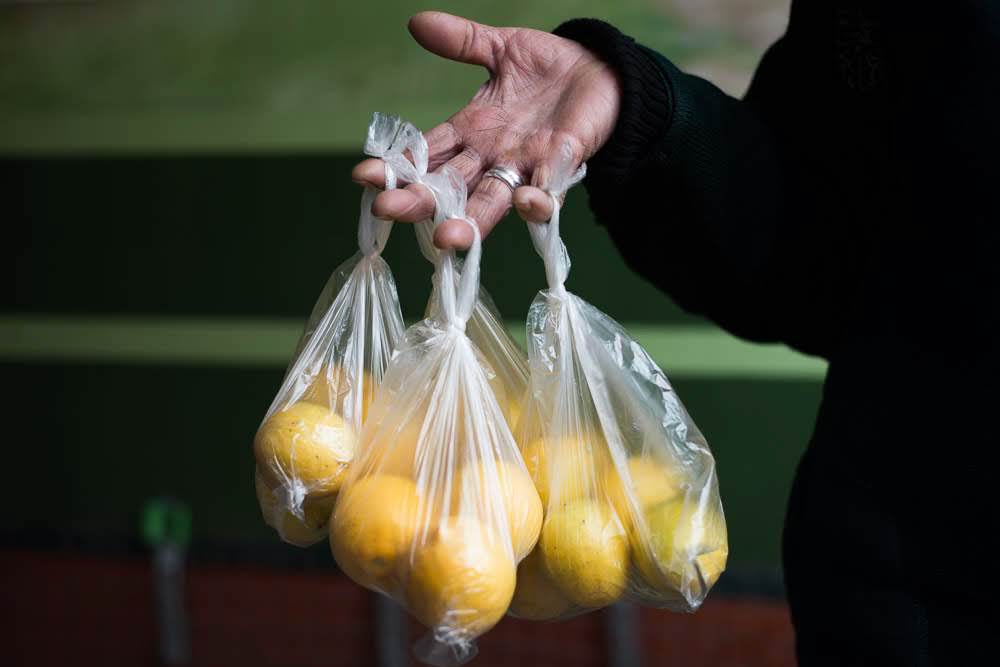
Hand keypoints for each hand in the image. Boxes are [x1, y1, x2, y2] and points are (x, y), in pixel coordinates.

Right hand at [352, 11, 619, 248]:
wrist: (603, 73)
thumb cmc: (548, 68)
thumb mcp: (501, 49)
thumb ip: (462, 41)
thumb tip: (417, 22)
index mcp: (471, 131)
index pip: (426, 154)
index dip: (397, 165)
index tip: (365, 177)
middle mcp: (492, 156)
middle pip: (449, 187)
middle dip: (420, 201)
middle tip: (388, 212)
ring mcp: (525, 165)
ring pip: (491, 201)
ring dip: (470, 221)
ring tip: (450, 238)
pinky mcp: (562, 165)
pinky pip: (548, 189)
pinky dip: (538, 200)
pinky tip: (526, 203)